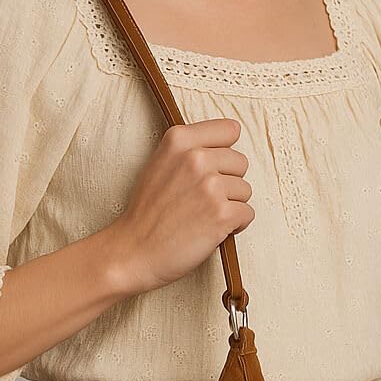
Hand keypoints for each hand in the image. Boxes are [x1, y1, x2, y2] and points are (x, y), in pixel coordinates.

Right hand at [109, 118, 254, 296]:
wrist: (134, 251)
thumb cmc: (147, 212)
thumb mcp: (159, 163)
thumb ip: (189, 149)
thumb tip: (226, 143)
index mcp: (179, 140)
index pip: (229, 129)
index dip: (224, 153)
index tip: (213, 168)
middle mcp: (196, 157)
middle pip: (240, 162)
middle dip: (228, 182)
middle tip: (202, 199)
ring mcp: (210, 185)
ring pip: (245, 190)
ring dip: (230, 205)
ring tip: (203, 215)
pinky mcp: (221, 214)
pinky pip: (247, 214)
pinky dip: (235, 226)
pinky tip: (211, 229)